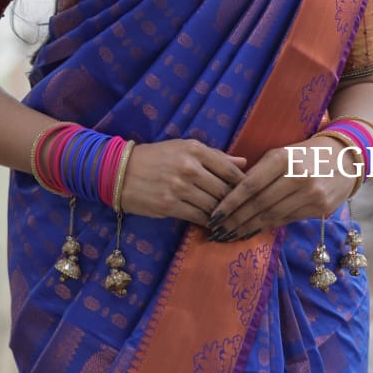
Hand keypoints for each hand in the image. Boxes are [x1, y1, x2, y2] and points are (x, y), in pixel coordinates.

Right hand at [120, 139, 247, 223]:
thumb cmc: (157, 157)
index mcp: (194, 149)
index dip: (242, 183)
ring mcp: (179, 187)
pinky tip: (214, 224)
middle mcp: (189, 167)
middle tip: (243, 210)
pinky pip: (198, 217)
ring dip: (223, 214)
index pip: (229, 168)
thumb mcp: (184, 148)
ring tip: (231, 219)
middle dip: (235, 202)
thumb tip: (243, 162)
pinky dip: (209, 222)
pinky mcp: (170, 206)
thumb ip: (215, 156)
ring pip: (213, 206)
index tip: (249, 192)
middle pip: (223, 189)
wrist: (123, 171)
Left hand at [206, 137, 360, 240]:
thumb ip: (260, 170)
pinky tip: (252, 232)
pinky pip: (287, 220)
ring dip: (248, 228)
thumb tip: (231, 193)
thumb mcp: (281, 152)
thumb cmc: (304, 152)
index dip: (230, 203)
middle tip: (217, 231)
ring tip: (230, 236)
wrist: (344, 157)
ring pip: (272, 215)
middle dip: (235, 220)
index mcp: (283, 157)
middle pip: (259, 204)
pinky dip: (267, 227)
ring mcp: (312, 194)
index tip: (214, 215)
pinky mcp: (320, 208)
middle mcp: (298, 176)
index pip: (250, 185)